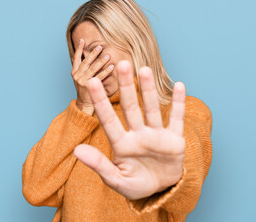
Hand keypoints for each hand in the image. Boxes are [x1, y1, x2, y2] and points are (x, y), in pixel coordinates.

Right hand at [71, 39, 113, 114]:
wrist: (85, 104)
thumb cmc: (85, 89)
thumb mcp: (80, 78)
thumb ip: (82, 67)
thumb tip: (81, 55)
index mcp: (74, 73)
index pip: (76, 58)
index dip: (79, 49)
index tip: (82, 40)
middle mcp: (77, 76)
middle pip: (85, 62)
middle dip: (92, 54)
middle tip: (100, 46)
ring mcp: (82, 82)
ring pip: (92, 69)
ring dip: (100, 61)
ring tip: (108, 55)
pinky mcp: (89, 88)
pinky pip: (99, 77)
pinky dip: (106, 71)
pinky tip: (111, 67)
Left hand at [73, 60, 185, 199]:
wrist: (161, 191)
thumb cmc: (136, 185)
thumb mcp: (116, 180)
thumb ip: (99, 165)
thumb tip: (76, 150)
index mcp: (122, 144)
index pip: (109, 120)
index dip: (101, 101)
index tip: (92, 81)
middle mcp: (138, 134)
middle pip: (130, 107)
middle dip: (126, 86)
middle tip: (122, 64)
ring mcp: (157, 135)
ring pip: (151, 108)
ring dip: (148, 90)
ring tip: (144, 70)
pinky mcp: (174, 139)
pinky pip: (177, 119)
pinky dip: (179, 103)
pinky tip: (179, 85)